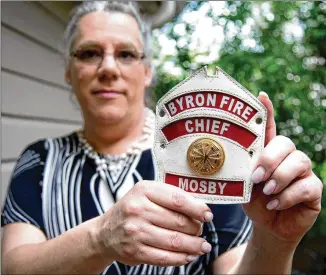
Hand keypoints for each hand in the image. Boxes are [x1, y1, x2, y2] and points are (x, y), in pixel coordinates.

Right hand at [95, 181, 213, 265]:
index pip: (177, 199)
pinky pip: (165, 257)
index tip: (207, 215)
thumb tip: (200, 207)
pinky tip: (190, 255)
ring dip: (194, 245)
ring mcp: (135, 232)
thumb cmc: (133, 209)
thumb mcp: (147, 193)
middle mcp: (138, 210)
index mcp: (143, 190)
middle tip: (201, 230)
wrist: (106, 232)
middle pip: (178, 221)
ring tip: (203, 246)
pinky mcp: (135, 252)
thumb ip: (171, 196)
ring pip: (175, 241)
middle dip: (196, 228)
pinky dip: (182, 258)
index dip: (197, 208)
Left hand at [243, 92, 322, 244]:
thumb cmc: (254, 200)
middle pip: (286, 143)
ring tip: (266, 191)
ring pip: (299, 162)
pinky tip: (274, 204)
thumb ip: (245, 171)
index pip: (269, 128)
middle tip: (256, 177)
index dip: (266, 111)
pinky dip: (288, 196)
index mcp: (268, 152)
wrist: (267, 225)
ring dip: (279, 177)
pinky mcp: (313, 189)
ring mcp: (302, 172)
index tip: (260, 96)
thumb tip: (242, 163)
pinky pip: (306, 186)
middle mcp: (288, 157)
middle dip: (270, 159)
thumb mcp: (243, 185)